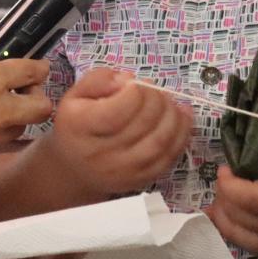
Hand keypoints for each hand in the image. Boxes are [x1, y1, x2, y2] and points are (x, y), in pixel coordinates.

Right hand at [39, 68, 192, 195]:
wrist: (75, 170)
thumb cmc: (77, 126)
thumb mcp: (76, 95)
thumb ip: (99, 80)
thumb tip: (128, 79)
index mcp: (80, 127)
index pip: (117, 111)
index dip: (135, 91)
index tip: (134, 84)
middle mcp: (101, 153)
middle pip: (143, 124)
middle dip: (156, 99)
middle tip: (154, 90)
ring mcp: (123, 170)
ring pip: (160, 142)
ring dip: (173, 116)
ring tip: (168, 102)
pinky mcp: (141, 179)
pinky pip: (170, 157)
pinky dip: (182, 134)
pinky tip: (181, 118)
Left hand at [204, 87, 257, 258]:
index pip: (246, 198)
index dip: (227, 185)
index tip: (226, 169)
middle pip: (238, 219)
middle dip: (223, 199)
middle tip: (224, 181)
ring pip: (241, 238)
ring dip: (225, 220)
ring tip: (220, 201)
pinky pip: (253, 249)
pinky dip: (238, 235)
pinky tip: (233, 221)